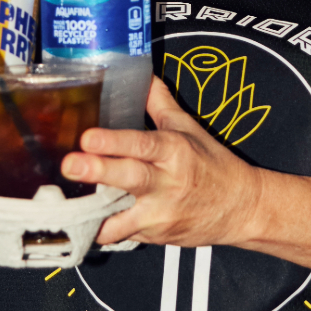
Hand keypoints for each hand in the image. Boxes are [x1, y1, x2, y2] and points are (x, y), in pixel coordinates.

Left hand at [63, 76, 269, 249]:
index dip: (113, 141)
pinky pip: (121, 235)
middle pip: (129, 176)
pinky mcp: (154, 237)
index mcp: (174, 150)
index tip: (87, 138)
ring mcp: (160, 213)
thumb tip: (142, 74)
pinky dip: (101, 231)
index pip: (141, 143)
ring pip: (123, 216)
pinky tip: (81, 224)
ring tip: (67, 207)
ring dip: (94, 212)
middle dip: (98, 171)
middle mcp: (167, 182)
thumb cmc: (213, 166)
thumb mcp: (188, 128)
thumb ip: (159, 102)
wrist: (243, 208)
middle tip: (70, 165)